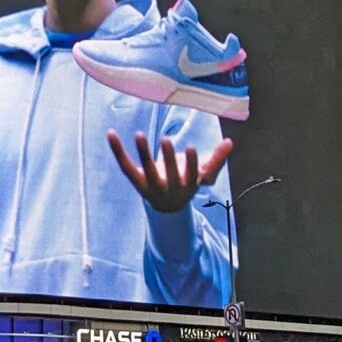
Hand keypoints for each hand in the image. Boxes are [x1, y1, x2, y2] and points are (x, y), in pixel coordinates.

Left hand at [107, 132, 233, 213]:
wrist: (167, 207)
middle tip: (166, 140)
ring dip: (143, 153)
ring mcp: (151, 186)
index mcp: (188, 185)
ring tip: (140, 135)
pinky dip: (118, 151)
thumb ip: (217, 159)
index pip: (190, 175)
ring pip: (146, 170)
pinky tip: (111, 134)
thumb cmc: (186, 183)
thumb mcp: (203, 174)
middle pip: (168, 175)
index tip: (190, 148)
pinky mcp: (136, 182)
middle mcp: (169, 188)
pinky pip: (126, 166)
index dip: (190, 163)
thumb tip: (230, 142)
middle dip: (167, 159)